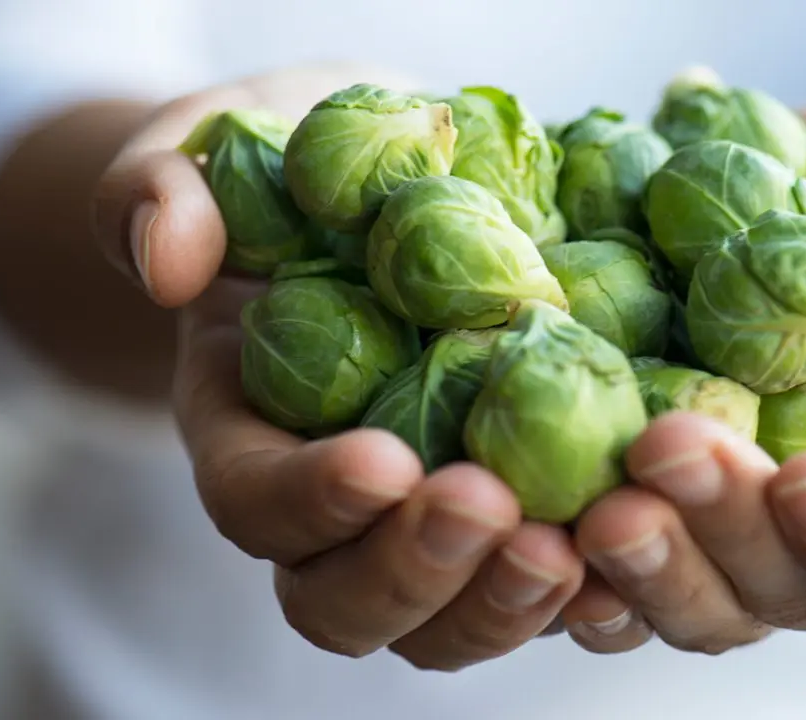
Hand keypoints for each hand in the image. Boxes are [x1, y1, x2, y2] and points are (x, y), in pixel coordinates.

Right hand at [91, 67, 584, 670]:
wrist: (390, 194)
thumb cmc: (298, 168)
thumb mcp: (221, 148)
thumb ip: (163, 189)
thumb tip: (168, 257)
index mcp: (250, 432)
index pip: (256, 500)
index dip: (310, 498)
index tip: (383, 460)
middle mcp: (337, 508)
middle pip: (347, 601)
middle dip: (416, 571)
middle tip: (490, 510)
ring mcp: (432, 522)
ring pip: (451, 621)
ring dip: (508, 602)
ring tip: (575, 546)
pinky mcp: (522, 511)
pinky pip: (550, 585)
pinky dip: (595, 586)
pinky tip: (641, 537)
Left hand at [560, 99, 805, 658]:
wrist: (803, 198)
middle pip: (779, 596)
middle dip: (722, 533)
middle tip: (665, 446)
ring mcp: (720, 537)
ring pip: (681, 603)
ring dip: (634, 565)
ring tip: (591, 498)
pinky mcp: (637, 503)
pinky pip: (595, 567)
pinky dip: (556, 555)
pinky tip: (518, 509)